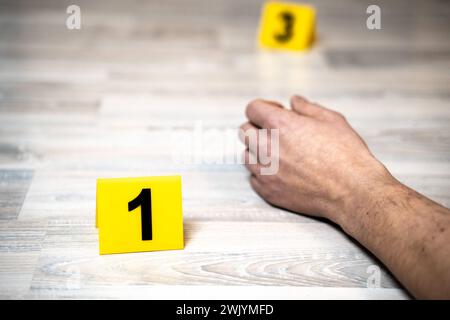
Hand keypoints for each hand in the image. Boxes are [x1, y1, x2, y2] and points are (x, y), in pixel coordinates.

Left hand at [239, 96, 392, 224]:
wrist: (353, 191)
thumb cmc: (347, 155)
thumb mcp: (332, 120)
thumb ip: (307, 108)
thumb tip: (294, 101)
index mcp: (280, 125)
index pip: (252, 108)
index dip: (263, 108)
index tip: (275, 113)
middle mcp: (267, 147)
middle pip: (244, 131)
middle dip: (257, 127)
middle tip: (276, 132)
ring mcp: (266, 171)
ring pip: (246, 155)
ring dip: (257, 151)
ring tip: (278, 153)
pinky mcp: (268, 191)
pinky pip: (253, 178)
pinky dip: (262, 173)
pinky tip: (280, 172)